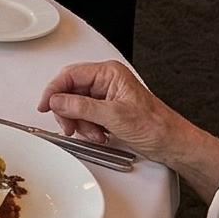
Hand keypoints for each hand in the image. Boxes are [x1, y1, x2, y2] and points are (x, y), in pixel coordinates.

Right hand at [38, 57, 178, 159]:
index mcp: (109, 73)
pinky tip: (99, 136)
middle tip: (69, 127)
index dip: (54, 91)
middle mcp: (106, 81)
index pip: (70, 75)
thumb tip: (56, 101)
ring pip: (76, 106)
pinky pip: (86, 116)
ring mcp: (106, 97)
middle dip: (68, 112)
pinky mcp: (107, 111)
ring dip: (80, 123)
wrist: (173, 145)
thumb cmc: (156, 126)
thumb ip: (81, 107)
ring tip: (94, 134)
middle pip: (70, 91)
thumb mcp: (114, 116)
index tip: (45, 106)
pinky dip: (88, 128)